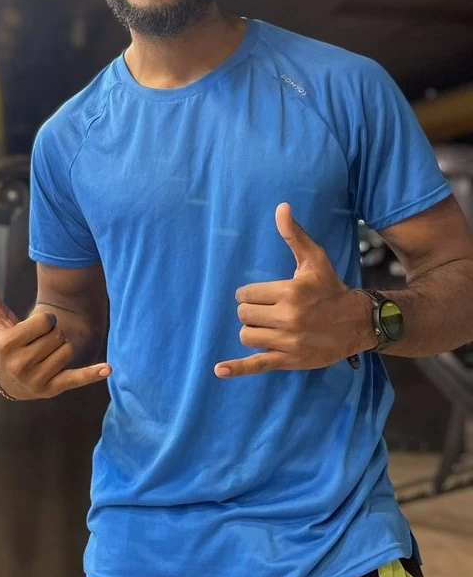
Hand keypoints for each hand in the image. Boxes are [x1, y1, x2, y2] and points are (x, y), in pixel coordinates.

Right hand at [0, 266, 111, 399]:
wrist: (9, 379)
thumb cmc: (5, 341)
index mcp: (7, 345)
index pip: (45, 320)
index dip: (45, 321)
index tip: (35, 329)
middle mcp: (20, 365)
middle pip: (58, 335)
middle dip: (53, 334)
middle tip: (39, 342)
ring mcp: (36, 380)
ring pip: (68, 350)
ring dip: (62, 347)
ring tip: (45, 354)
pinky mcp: (53, 389)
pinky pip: (76, 379)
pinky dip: (91, 374)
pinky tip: (108, 369)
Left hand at [214, 203, 370, 377]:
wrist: (357, 322)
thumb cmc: (331, 288)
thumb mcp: (314, 259)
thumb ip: (294, 235)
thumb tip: (281, 207)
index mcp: (290, 292)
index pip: (246, 294)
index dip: (250, 294)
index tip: (262, 295)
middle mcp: (288, 318)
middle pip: (244, 315)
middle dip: (251, 311)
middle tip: (267, 310)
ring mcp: (288, 342)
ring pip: (246, 336)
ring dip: (252, 330)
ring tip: (268, 326)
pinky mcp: (289, 360)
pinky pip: (257, 364)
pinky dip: (237, 368)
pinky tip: (220, 369)